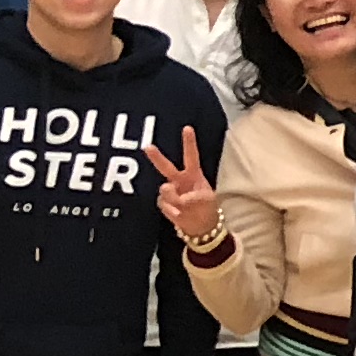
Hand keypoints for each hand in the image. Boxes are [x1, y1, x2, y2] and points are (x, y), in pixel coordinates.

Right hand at [143, 129, 221, 248]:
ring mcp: (170, 191)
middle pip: (166, 167)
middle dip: (157, 157)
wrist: (200, 227)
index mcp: (194, 175)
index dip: (189, 143)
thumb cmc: (207, 208)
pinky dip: (172, 210)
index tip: (187, 128)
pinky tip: (179, 213)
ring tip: (183, 205)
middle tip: (148, 147)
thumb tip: (176, 195)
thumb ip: (194, 196)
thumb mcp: (207, 201)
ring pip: (165, 190)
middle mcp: (179, 180)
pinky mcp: (164, 203)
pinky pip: (164, 204)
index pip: (191, 156)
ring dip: (173, 197)